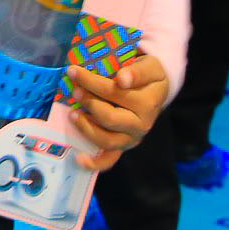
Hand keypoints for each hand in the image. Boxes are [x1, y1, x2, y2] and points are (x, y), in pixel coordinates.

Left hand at [60, 57, 167, 172]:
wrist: (156, 91)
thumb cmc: (148, 77)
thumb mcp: (150, 66)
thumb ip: (137, 71)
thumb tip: (122, 79)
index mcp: (147, 103)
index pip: (115, 92)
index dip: (91, 82)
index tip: (73, 71)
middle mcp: (141, 125)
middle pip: (108, 117)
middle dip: (87, 102)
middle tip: (74, 90)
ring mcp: (131, 139)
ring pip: (106, 140)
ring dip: (85, 127)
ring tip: (72, 113)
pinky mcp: (122, 148)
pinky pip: (109, 160)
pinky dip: (93, 163)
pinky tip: (77, 158)